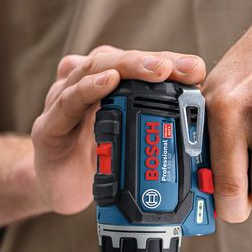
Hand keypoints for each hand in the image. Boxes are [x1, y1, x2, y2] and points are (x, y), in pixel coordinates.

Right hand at [32, 45, 205, 214]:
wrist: (60, 191)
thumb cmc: (97, 161)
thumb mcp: (133, 144)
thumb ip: (157, 130)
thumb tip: (203, 132)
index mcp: (105, 85)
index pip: (137, 64)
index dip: (167, 62)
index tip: (196, 68)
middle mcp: (82, 85)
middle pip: (117, 59)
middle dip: (153, 61)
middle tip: (183, 68)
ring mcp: (62, 102)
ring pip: (93, 70)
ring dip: (128, 68)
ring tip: (158, 71)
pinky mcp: (48, 128)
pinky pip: (69, 102)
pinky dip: (89, 89)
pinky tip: (109, 83)